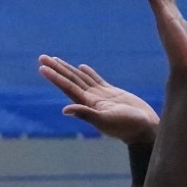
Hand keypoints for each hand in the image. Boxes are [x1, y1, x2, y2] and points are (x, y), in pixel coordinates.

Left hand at [39, 56, 158, 142]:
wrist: (144, 129)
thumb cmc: (127, 126)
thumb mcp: (106, 120)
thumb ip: (86, 114)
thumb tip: (65, 110)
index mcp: (88, 104)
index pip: (67, 87)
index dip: (55, 76)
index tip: (42, 67)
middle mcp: (91, 99)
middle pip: (70, 79)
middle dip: (56, 68)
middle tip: (42, 57)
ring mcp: (101, 95)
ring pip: (81, 78)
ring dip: (68, 69)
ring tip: (56, 59)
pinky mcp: (112, 93)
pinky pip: (96, 79)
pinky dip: (88, 73)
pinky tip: (82, 67)